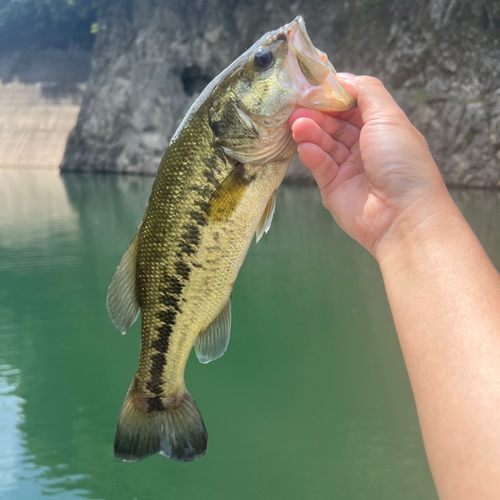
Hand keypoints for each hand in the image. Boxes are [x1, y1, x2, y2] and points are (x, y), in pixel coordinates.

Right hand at [290, 74, 450, 259]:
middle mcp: (365, 147)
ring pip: (325, 144)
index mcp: (382, 129)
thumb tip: (342, 78)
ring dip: (311, 133)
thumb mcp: (388, 117)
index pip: (353, 106)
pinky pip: (320, 166)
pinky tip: (305, 147)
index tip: (312, 87)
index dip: (333, 96)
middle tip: (296, 109)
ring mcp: (348, 168)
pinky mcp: (333, 187)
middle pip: (335, 125)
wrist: (401, 215)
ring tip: (296, 125)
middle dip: (317, 115)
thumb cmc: (400, 161)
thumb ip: (366, 91)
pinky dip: (312, 155)